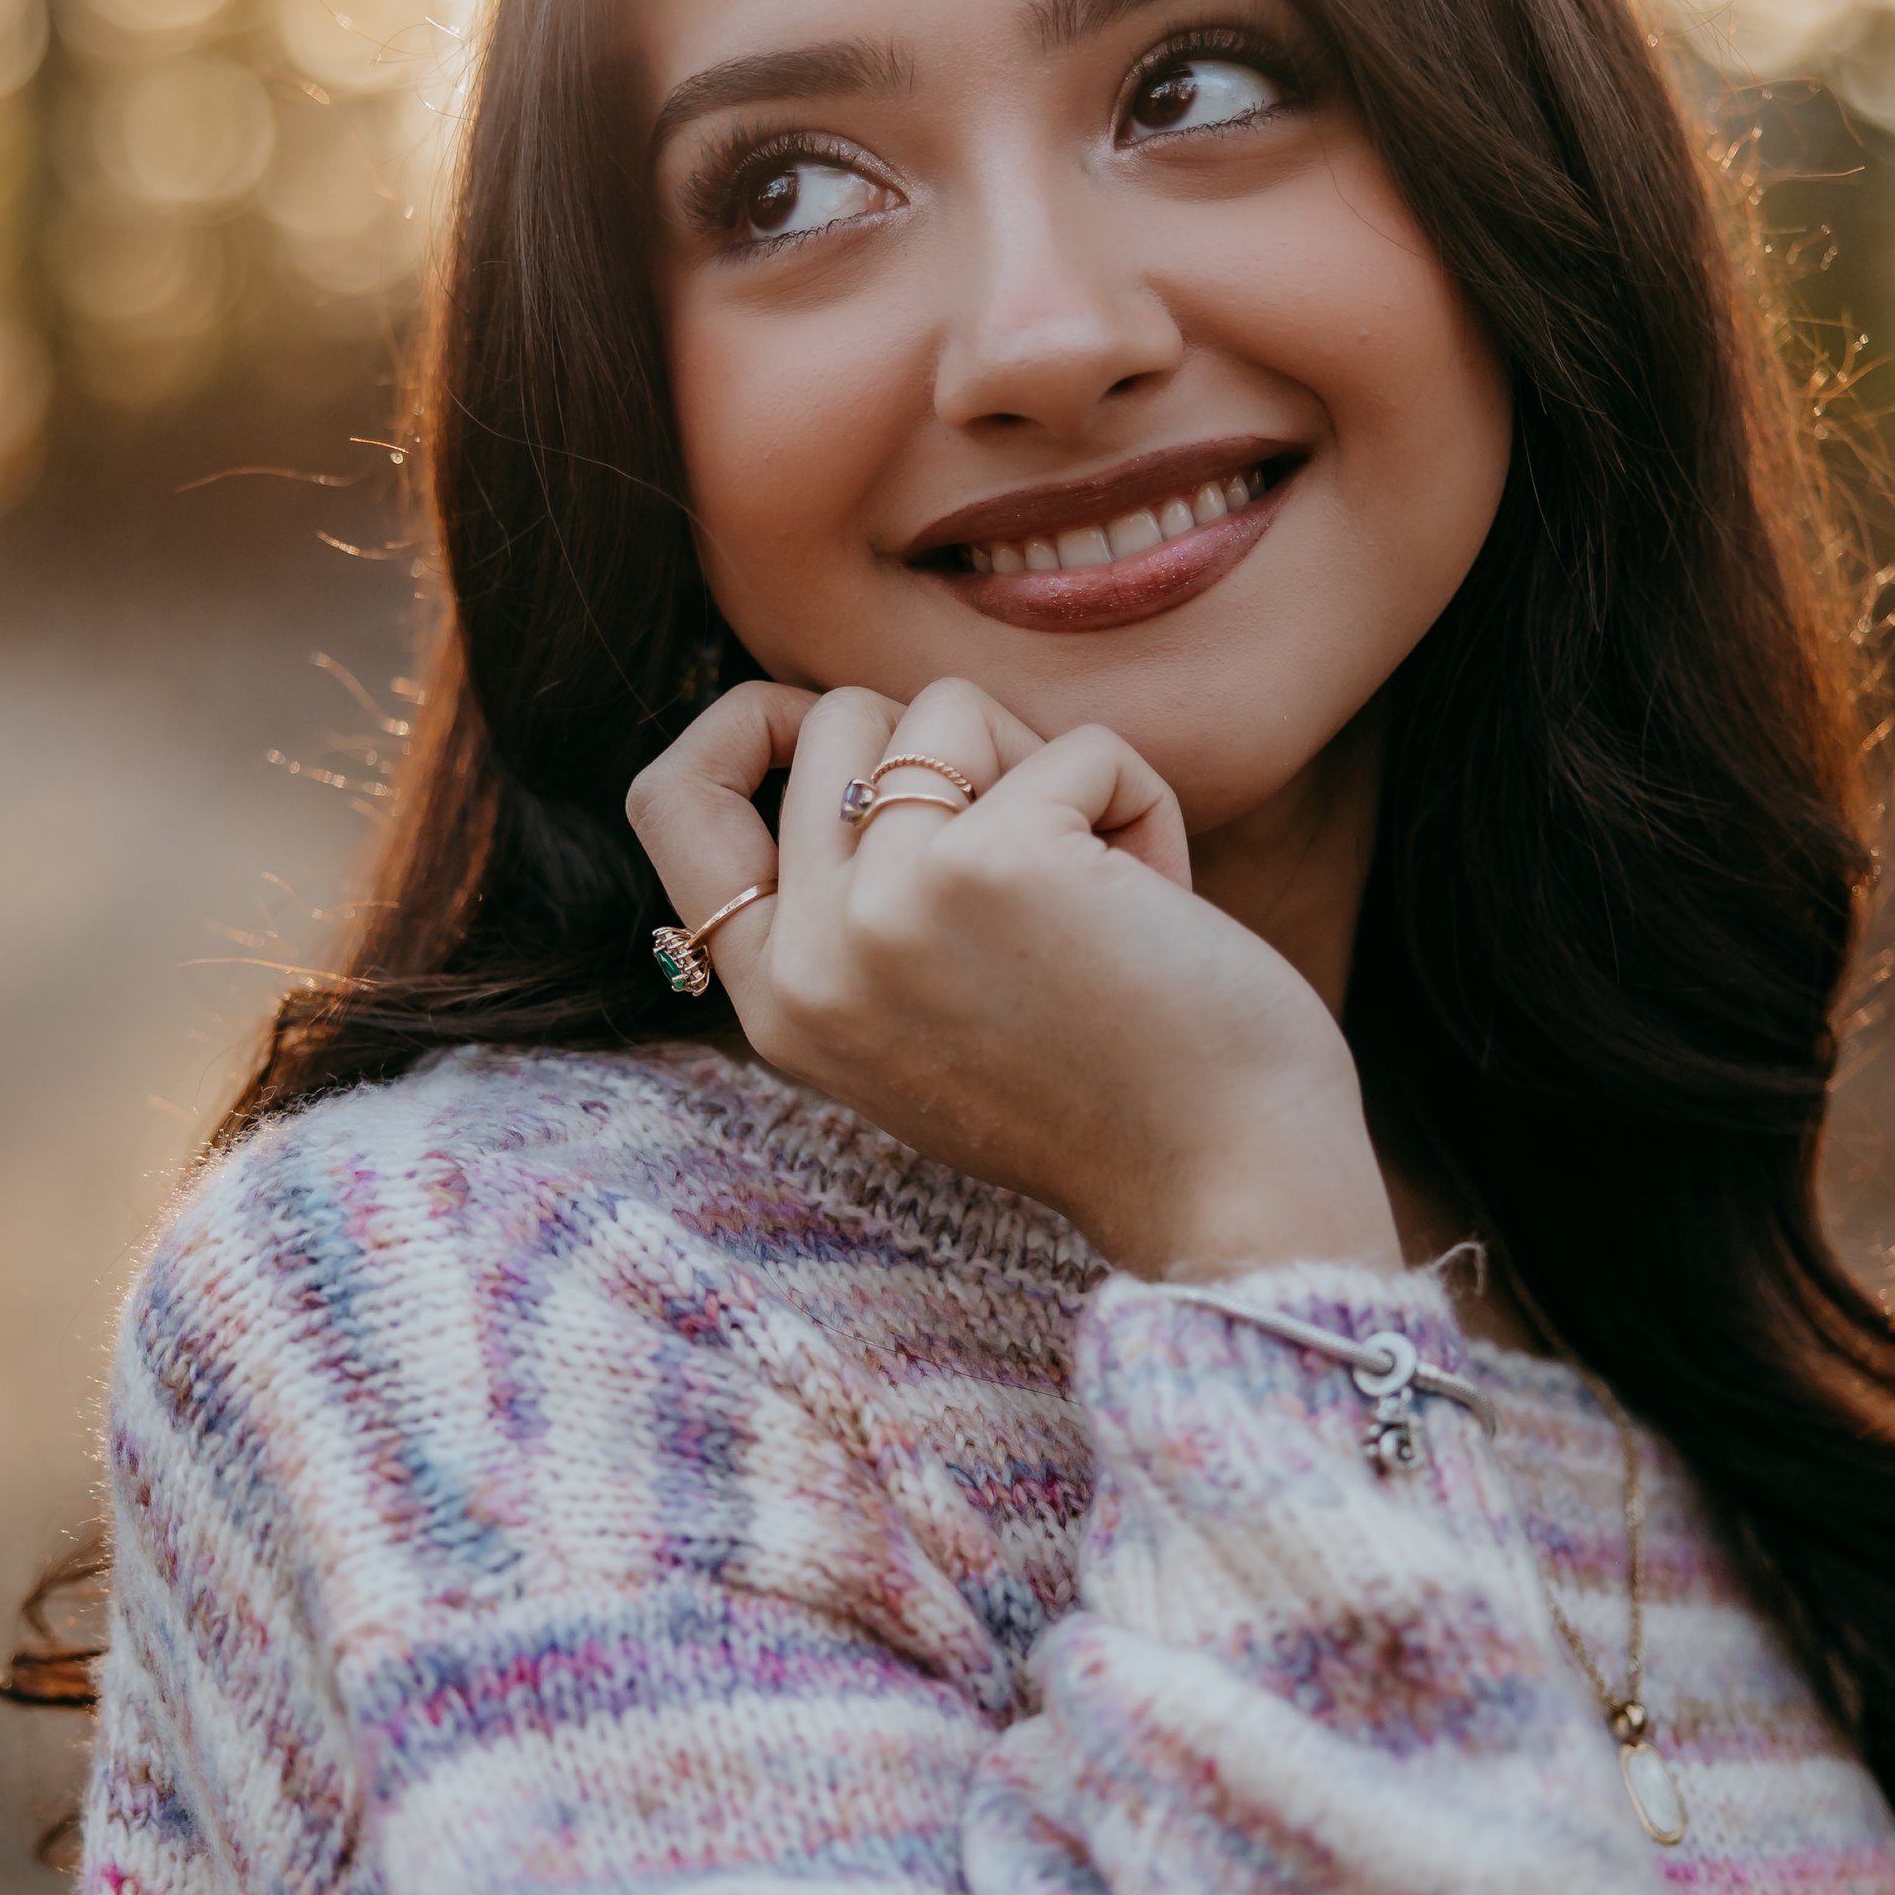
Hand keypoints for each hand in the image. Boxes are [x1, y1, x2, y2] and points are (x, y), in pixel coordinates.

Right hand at [626, 677, 1400, 1278]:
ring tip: (1105, 885)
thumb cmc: (1107, 1091)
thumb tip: (853, 731)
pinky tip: (1163, 904)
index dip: (741, 722)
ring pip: (945, 708)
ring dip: (1048, 769)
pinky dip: (1139, 800)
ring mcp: (889, 906)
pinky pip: (1077, 745)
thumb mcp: (921, 1016)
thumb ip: (857, 905)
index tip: (833, 724)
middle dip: (953, 747)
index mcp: (779, 1003)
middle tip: (1039, 844)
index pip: (669, 800)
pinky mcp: (993, 863)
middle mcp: (811, 960)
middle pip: (833, 719)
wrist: (1225, 1186)